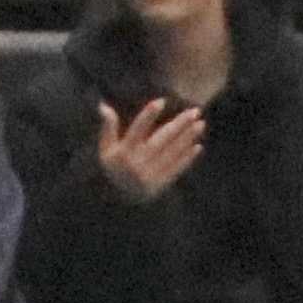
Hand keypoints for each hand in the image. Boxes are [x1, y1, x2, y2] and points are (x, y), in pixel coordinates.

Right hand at [94, 96, 208, 197]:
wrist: (118, 201)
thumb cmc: (113, 168)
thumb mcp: (105, 149)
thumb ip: (108, 127)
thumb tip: (103, 106)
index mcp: (124, 153)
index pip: (137, 130)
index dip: (148, 115)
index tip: (162, 101)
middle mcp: (138, 164)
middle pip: (161, 140)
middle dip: (179, 125)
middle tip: (194, 111)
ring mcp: (150, 176)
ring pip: (172, 153)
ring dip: (187, 138)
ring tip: (200, 124)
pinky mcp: (160, 185)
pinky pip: (176, 169)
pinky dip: (187, 158)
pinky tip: (198, 146)